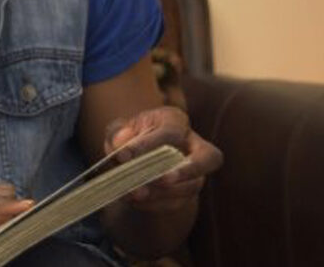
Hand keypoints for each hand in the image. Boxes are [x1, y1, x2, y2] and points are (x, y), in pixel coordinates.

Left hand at [103, 106, 222, 212]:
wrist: (132, 156)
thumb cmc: (128, 137)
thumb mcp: (118, 129)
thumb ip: (117, 133)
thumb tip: (122, 142)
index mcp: (175, 121)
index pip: (170, 132)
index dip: (148, 144)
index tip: (122, 156)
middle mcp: (194, 145)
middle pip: (208, 158)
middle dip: (186, 170)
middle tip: (162, 179)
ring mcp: (195, 172)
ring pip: (193, 185)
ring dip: (164, 192)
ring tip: (136, 193)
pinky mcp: (187, 193)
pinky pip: (178, 202)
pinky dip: (156, 204)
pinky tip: (135, 202)